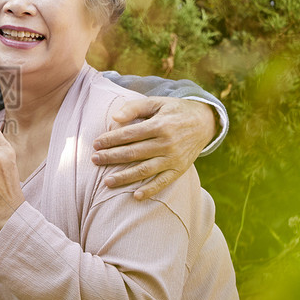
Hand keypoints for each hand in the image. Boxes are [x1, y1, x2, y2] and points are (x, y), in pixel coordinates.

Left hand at [92, 97, 216, 199]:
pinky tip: (136, 196)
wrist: (205, 122)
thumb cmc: (174, 110)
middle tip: (94, 160)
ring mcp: (174, 158)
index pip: (129, 134)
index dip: (111, 140)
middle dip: (112, 157)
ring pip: (145, 170)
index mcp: (160, 125)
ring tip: (106, 181)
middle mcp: (167, 143)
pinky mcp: (180, 169)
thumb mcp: (156, 102)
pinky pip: (164, 182)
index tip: (96, 144)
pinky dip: (150, 190)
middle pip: (134, 153)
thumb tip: (114, 117)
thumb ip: (134, 107)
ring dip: (125, 177)